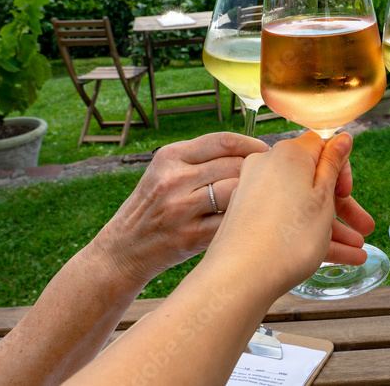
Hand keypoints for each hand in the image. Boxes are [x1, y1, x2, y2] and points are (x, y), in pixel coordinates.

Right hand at [96, 132, 269, 285]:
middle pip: (234, 166)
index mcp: (169, 157)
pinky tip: (242, 221)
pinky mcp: (189, 236)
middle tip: (265, 181)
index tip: (265, 151)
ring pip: (236, 192)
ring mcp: (181, 208)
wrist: (123, 250)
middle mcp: (174, 179)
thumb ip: (200, 159)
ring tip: (256, 200)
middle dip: (253, 173)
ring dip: (250, 196)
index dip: (251, 144)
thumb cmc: (154, 207)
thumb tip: (251, 150)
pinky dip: (240, 220)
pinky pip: (230, 222)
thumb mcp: (165, 173)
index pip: (223, 141)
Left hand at [213, 131, 364, 288]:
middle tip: (365, 227)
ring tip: (357, 252)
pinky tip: (339, 256)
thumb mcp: (323, 198)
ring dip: (332, 226)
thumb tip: (341, 138)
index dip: (341, 168)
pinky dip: (310, 233)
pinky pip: (286, 219)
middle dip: (342, 205)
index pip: (322, 146)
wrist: (241, 277)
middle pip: (313, 179)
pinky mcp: (249, 217)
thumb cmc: (289, 237)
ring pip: (302, 204)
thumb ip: (333, 165)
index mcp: (289, 154)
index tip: (348, 193)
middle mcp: (268, 166)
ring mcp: (256, 193)